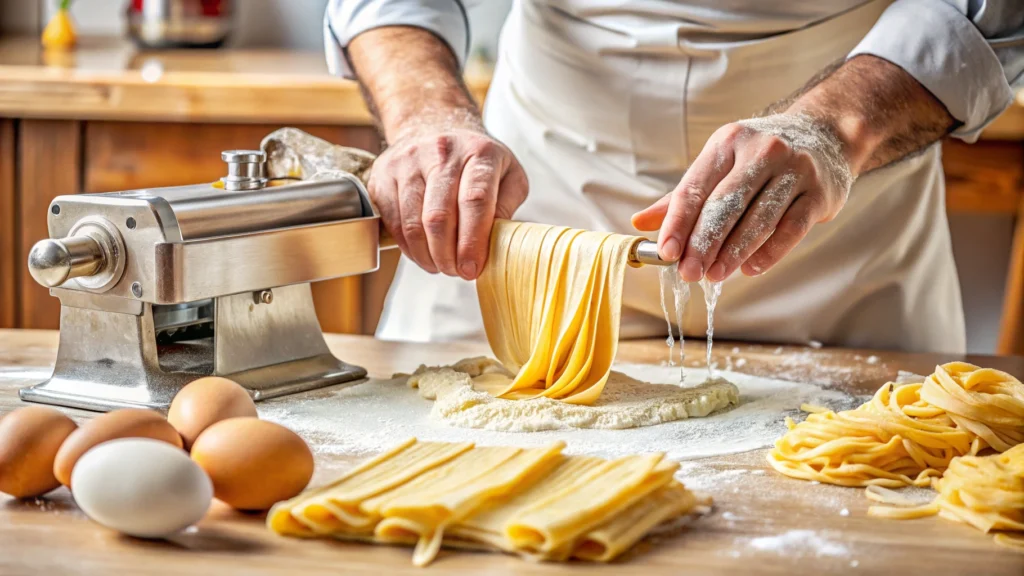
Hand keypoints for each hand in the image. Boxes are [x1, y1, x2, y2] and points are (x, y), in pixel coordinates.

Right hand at [369, 128, 528, 279]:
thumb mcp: (508, 176)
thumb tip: (494, 241)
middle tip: (457, 272)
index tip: (472, 269)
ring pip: (413, 223)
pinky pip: (393, 222)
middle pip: (439, 216)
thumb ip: (508, 207)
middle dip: (447, 256)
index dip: (472, 241)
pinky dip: (408, 247)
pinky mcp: (384, 174)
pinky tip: (422, 254)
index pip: (474, 201)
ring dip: (427, 256)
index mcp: (480, 152)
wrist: (433, 127)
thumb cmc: (477, 161)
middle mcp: (442, 151)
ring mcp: (408, 161)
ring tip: (441, 267)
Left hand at [632, 113, 852, 281]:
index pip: (695, 187)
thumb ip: (681, 197)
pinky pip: (791, 228)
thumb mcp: (719, 164)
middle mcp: (761, 151)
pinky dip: (769, 252)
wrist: (824, 135)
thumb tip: (639, 222)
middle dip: (704, 243)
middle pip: (725, 205)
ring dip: (733, 253)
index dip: (678, 223)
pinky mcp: (819, 192)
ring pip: (758, 219)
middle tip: (689, 273)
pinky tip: (750, 269)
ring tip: (714, 276)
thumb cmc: (758, 157)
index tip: (666, 252)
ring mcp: (794, 170)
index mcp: (728, 143)